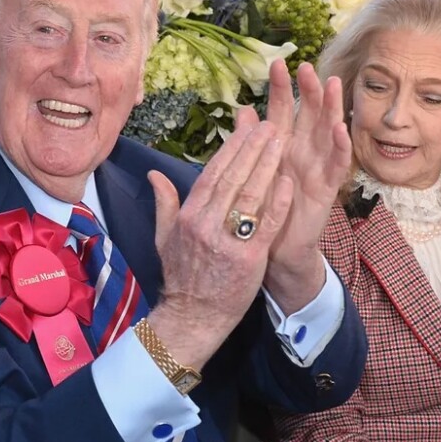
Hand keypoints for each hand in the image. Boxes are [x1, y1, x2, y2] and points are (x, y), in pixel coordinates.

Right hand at [146, 118, 293, 369]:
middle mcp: (206, 224)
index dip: (232, 148)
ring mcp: (228, 241)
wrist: (194, 316)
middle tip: (270, 125)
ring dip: (267, 166)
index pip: (213, 173)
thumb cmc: (182, 275)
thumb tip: (153, 174)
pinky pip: (266, 225)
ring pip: (250, 195)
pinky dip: (277, 202)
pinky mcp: (249, 259)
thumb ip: (164, 202)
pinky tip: (287, 181)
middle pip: (233, 177)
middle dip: (253, 148)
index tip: (247, 127)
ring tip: (282, 142)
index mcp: (188, 215)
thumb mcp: (165, 237)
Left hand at [237, 61, 349, 312]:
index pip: (282, 111)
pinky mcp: (327, 189)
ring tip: (331, 83)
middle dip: (308, 91)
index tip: (277, 64)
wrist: (273, 251)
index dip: (281, 89)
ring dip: (330, 109)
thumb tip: (242, 109)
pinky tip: (340, 127)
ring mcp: (316, 169)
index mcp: (281, 147)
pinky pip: (336, 165)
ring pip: (327, 133)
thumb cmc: (262, 209)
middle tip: (306, 67)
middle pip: (308, 115)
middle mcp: (302, 153)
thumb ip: (249, 141)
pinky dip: (340, 146)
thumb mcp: (252, 172)